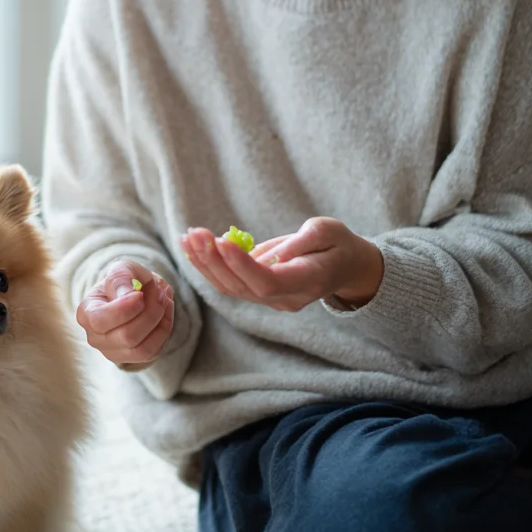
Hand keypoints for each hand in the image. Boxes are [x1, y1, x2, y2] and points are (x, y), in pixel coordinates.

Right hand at [76, 260, 174, 367]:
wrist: (136, 293)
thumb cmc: (125, 281)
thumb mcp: (122, 269)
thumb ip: (120, 277)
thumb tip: (125, 295)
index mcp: (86, 313)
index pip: (100, 321)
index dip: (124, 309)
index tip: (140, 294)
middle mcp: (95, 338)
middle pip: (126, 336)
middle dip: (150, 312)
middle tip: (159, 292)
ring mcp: (112, 352)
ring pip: (142, 349)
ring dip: (159, 322)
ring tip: (164, 300)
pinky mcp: (131, 359)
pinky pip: (153, 352)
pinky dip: (164, 331)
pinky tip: (165, 314)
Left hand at [179, 217, 383, 311]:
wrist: (344, 266)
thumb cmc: (337, 243)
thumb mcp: (329, 231)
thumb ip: (304, 241)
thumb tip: (275, 255)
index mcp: (307, 282)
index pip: (267, 282)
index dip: (242, 265)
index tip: (221, 241)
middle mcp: (286, 298)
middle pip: (243, 287)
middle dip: (215, 260)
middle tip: (195, 233)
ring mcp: (271, 300)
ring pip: (231, 288)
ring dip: (205, 263)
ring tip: (188, 237)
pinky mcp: (259, 293)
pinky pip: (230, 284)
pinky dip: (209, 266)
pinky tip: (192, 247)